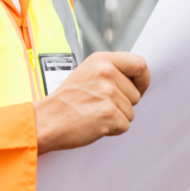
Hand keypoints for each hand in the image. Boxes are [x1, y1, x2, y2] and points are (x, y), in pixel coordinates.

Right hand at [32, 52, 149, 154]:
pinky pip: (125, 125)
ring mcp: (108, 94)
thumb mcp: (86, 74)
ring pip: (131, 112)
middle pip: (137, 94)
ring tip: (93, 113)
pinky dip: (112, 130)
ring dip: (116, 117)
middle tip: (99, 105)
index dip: (143, 80)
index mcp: (101, 60)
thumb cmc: (65, 101)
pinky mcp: (109, 114)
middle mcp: (106, 73)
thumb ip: (110, 72)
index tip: (138, 89)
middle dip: (123, 104)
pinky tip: (94, 124)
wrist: (46, 120)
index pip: (139, 64)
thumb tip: (136, 81)